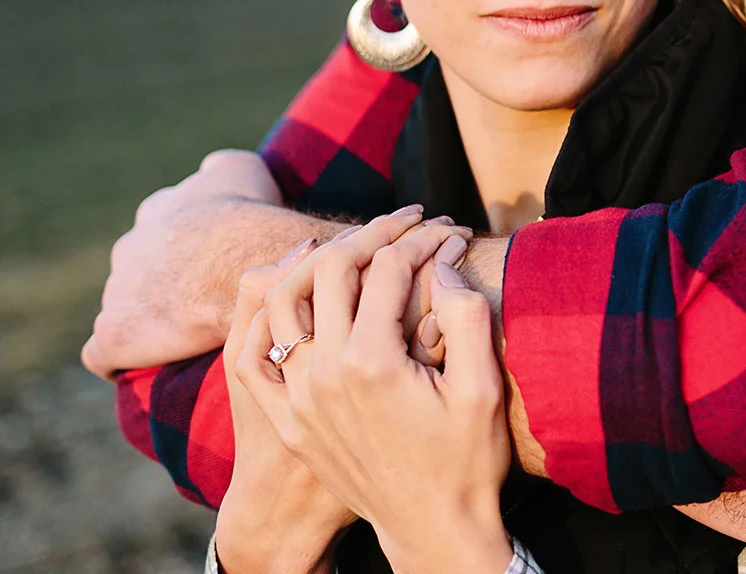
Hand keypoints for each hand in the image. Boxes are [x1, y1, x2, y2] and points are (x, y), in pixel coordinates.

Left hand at [83, 150, 334, 377]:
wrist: (244, 265)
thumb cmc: (249, 218)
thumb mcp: (240, 169)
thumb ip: (217, 168)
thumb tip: (211, 170)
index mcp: (157, 211)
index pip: (161, 228)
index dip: (188, 248)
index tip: (213, 263)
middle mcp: (129, 247)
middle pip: (140, 270)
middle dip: (164, 284)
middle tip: (205, 300)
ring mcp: (116, 293)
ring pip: (125, 310)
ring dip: (150, 321)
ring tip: (191, 335)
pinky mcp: (113, 334)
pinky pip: (104, 353)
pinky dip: (121, 358)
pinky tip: (149, 361)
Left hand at [238, 210, 514, 573]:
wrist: (431, 531)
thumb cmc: (468, 461)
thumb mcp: (484, 389)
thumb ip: (467, 316)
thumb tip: (443, 264)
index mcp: (372, 363)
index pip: (390, 269)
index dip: (425, 241)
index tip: (453, 233)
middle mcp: (322, 375)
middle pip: (331, 269)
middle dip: (373, 234)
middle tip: (407, 222)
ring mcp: (296, 398)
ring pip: (282, 300)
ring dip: (316, 261)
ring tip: (354, 247)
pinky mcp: (286, 418)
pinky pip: (253, 352)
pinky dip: (266, 313)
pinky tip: (297, 293)